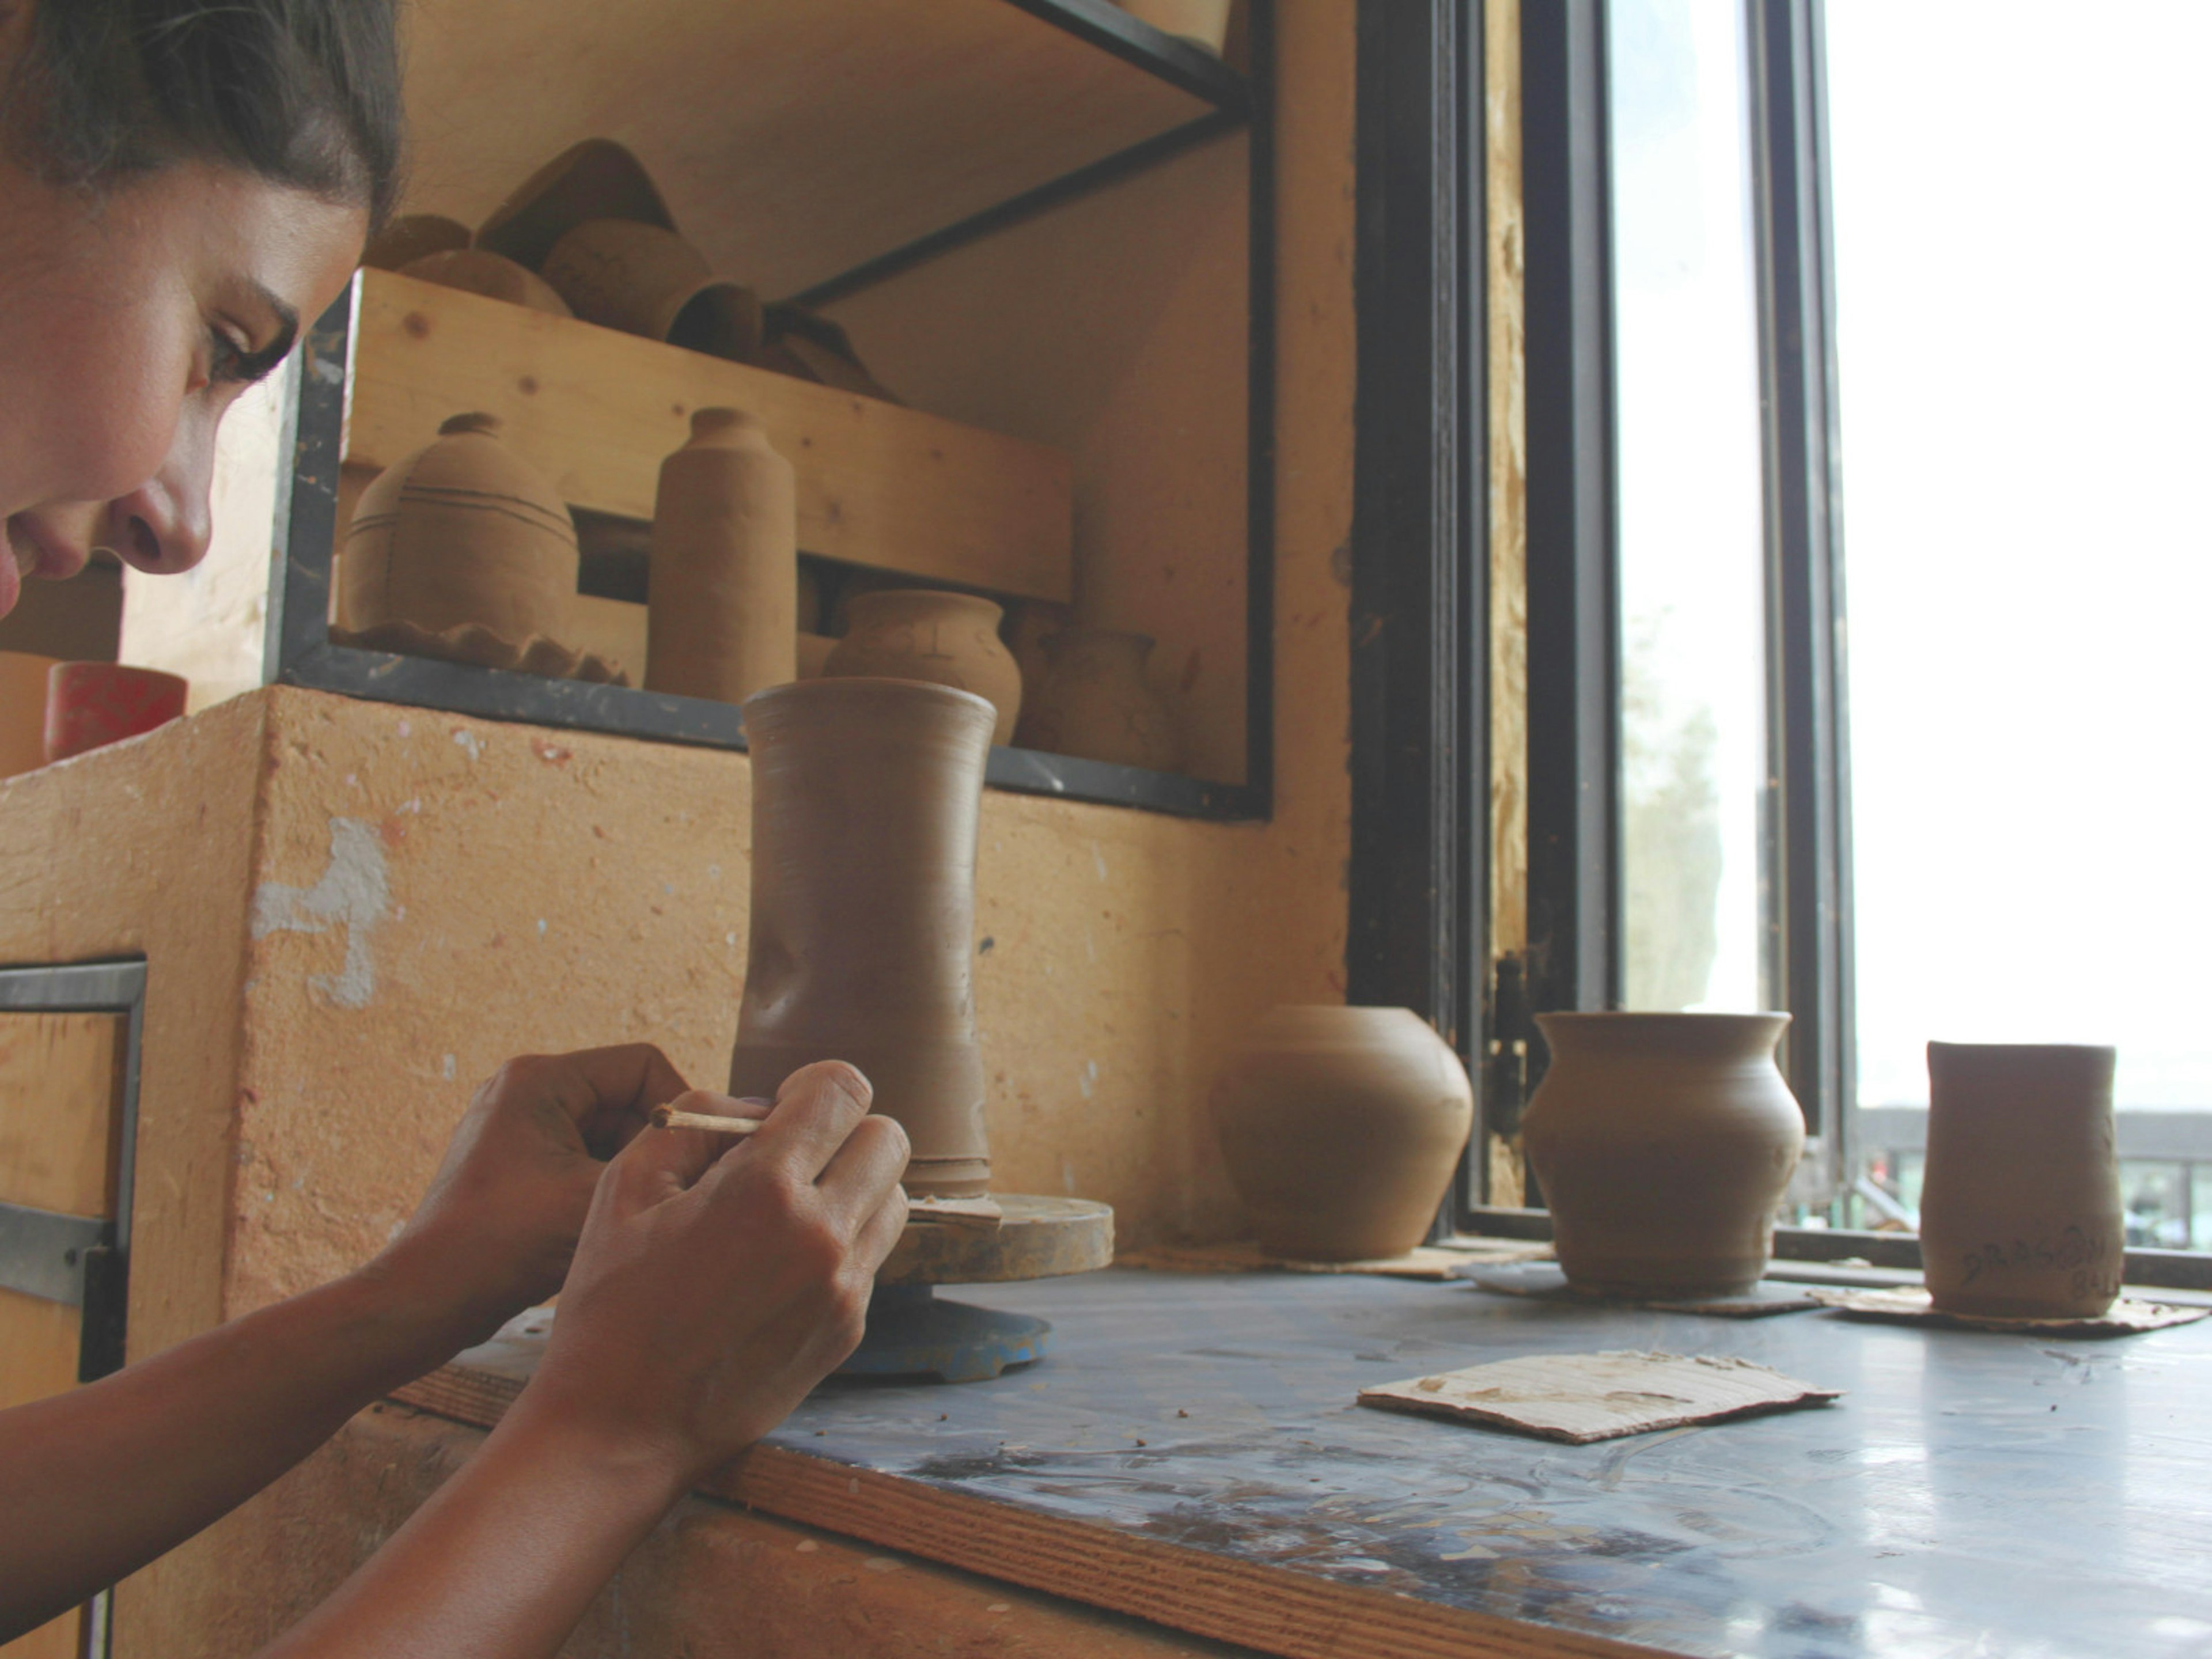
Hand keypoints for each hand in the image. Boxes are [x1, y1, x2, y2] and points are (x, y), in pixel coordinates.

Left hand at [376, 1045, 691, 1348]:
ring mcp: (516, 1126)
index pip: (644, 1065)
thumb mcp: (597, 1195)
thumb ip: (662, 1160)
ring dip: (631, 1168)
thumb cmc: (504, 1245)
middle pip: (627, 1098)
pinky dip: (604, 1185)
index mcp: (540, 1079)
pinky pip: (582, 1157)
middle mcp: (524, 1090)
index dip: (682, 1106)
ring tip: (641, 1212)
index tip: (698, 1155)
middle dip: (654, 1143)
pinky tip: (612, 1225)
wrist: (429, 1301)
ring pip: (608, 1133)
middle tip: (677, 1188)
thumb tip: (719, 1138)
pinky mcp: (514, 1162)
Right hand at [515, 1061, 909, 1483]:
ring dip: (853, 1187)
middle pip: (888, 1138)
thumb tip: (760, 1109)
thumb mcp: (626, 1186)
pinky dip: (841, 1243)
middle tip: (790, 1157)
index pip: (845, 1089)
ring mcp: (843, 1288)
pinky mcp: (847, 1329)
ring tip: (788, 1211)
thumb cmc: (611, 1305)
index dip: (814, 1085)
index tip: (787, 1106)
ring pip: (893, 1198)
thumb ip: (698, 1121)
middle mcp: (822, 1236)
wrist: (619, 1427)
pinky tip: (780, 1265)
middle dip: (843, 1133)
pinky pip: (871, 1256)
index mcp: (765, 1190)